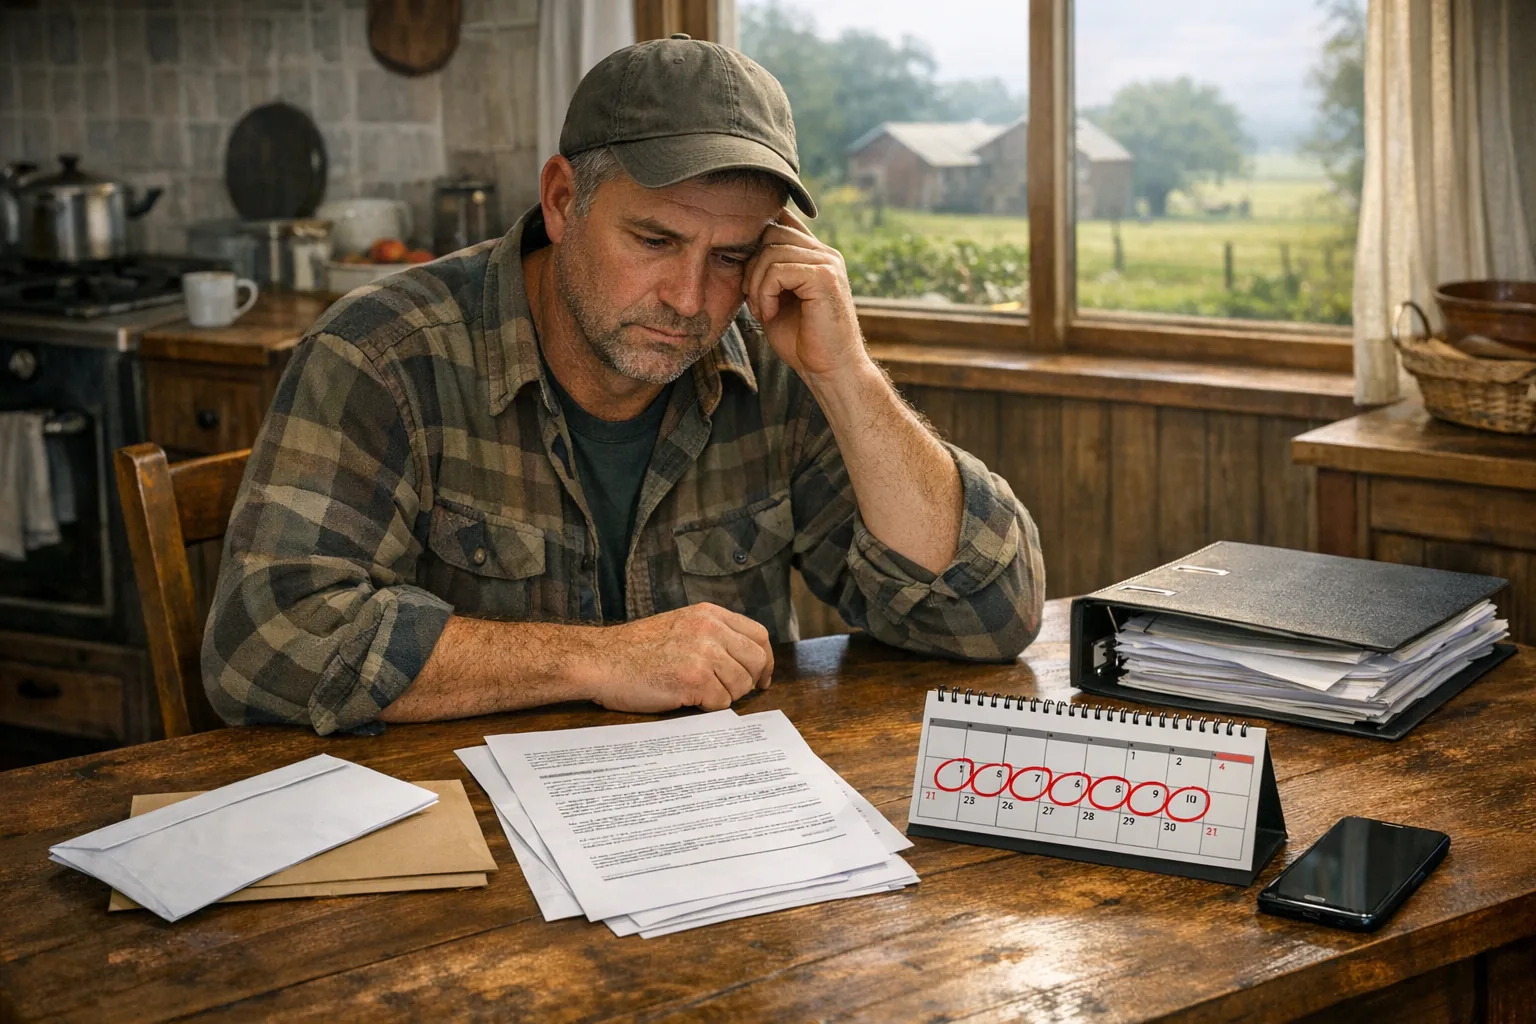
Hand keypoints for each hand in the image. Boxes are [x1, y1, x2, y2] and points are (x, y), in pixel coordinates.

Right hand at [584, 603, 773, 712]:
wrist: (601, 660)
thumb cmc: (635, 650)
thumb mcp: (680, 626)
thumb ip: (711, 635)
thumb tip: (743, 659)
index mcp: (709, 614)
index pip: (758, 635)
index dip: (764, 660)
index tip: (761, 677)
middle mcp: (710, 629)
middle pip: (757, 660)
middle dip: (750, 681)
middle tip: (732, 692)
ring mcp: (703, 653)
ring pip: (741, 685)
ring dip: (726, 696)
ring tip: (700, 695)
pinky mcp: (694, 679)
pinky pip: (721, 702)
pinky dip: (708, 708)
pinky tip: (687, 700)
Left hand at [742, 207, 866, 379]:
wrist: (828, 370)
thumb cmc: (802, 341)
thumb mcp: (775, 299)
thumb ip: (765, 273)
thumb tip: (740, 250)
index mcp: (815, 255)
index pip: (782, 221)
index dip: (757, 240)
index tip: (749, 277)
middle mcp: (825, 253)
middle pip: (771, 231)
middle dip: (752, 265)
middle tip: (754, 300)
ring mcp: (827, 262)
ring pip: (771, 250)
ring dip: (756, 284)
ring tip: (763, 311)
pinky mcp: (824, 277)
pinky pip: (778, 270)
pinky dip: (765, 293)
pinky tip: (770, 314)